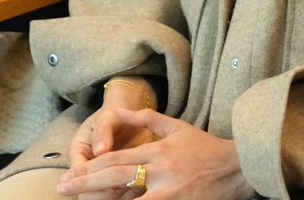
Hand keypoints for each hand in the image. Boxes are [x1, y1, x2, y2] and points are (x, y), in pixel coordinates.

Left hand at [59, 110, 253, 199]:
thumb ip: (148, 119)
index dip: (91, 166)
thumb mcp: (179, 128)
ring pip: (129, 197)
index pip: (118, 158)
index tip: (70, 174)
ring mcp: (170, 190)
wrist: (240, 167)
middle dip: (86, 183)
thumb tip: (120, 111)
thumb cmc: (208, 149)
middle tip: (62, 188)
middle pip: (116, 176)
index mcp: (159, 150)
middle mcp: (161, 170)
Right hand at [64, 80, 157, 199]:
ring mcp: (103, 175)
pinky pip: (121, 193)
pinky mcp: (119, 179)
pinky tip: (141, 188)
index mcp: (79, 153)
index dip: (89, 178)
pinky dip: (130, 193)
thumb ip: (102, 132)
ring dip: (117, 194)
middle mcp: (88, 168)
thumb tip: (100, 150)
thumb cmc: (114, 114)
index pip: (77, 173)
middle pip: (87, 191)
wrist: (130, 112)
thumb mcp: (107, 118)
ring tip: (133, 187)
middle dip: (103, 191)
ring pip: (104, 195)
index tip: (107, 178)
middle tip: (121, 186)